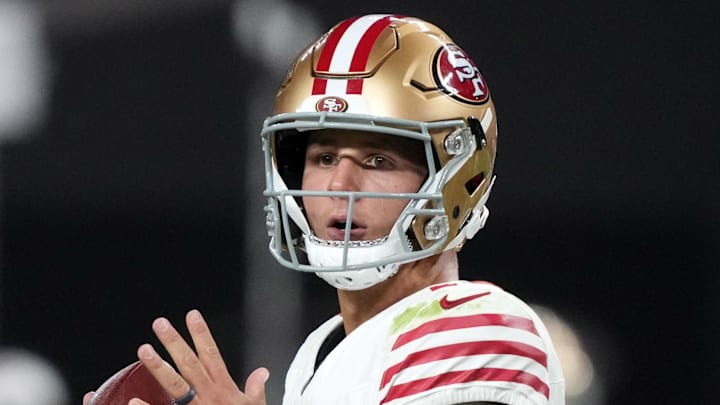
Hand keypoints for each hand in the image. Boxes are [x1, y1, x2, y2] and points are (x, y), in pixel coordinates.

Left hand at [132, 309, 267, 404]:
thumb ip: (255, 388)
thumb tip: (262, 371)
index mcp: (224, 388)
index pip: (211, 354)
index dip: (202, 333)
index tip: (192, 315)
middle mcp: (209, 395)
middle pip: (190, 364)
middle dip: (175, 342)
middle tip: (160, 324)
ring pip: (176, 385)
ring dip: (159, 367)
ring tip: (144, 350)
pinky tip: (133, 399)